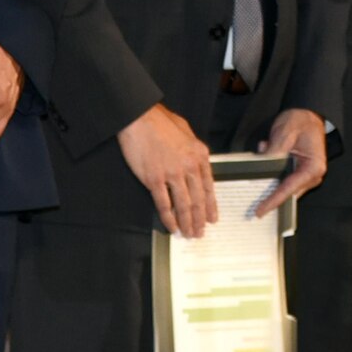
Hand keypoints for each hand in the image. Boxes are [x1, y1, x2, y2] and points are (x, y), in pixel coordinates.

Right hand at [117, 103, 216, 237]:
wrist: (140, 118)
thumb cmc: (161, 122)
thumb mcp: (187, 132)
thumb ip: (194, 152)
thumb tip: (197, 167)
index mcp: (200, 155)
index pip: (209, 186)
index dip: (211, 206)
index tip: (212, 218)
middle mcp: (189, 166)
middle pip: (198, 199)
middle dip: (200, 219)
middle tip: (200, 233)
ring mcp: (172, 174)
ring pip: (183, 205)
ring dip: (187, 223)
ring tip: (189, 234)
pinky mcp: (154, 179)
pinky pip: (164, 204)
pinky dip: (169, 218)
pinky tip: (172, 227)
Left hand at [253, 108, 327, 217]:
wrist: (309, 112)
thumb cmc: (301, 121)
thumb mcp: (285, 133)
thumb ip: (275, 151)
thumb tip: (262, 165)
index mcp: (313, 168)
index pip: (289, 189)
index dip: (272, 201)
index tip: (259, 211)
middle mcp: (313, 175)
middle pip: (288, 193)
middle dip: (269, 187)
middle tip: (252, 182)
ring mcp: (307, 175)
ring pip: (285, 186)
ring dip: (271, 174)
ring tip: (265, 148)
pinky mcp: (301, 172)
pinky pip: (285, 178)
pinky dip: (274, 170)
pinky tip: (268, 149)